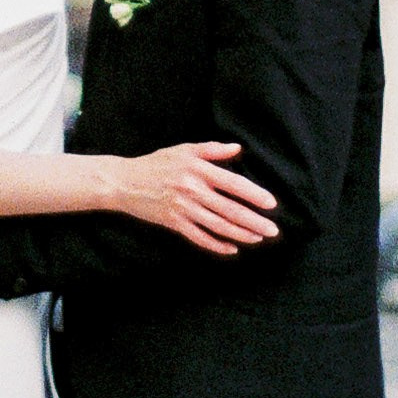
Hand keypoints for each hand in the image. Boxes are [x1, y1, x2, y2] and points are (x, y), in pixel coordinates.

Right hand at [117, 142, 279, 253]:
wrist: (124, 182)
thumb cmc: (156, 163)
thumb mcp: (183, 150)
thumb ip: (212, 149)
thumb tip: (237, 148)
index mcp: (198, 169)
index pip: (233, 183)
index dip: (254, 194)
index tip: (270, 204)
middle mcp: (192, 190)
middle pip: (229, 209)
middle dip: (254, 221)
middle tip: (272, 230)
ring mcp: (183, 208)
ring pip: (218, 225)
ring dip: (240, 234)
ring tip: (258, 238)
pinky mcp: (174, 223)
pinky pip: (199, 237)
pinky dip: (216, 245)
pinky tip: (231, 248)